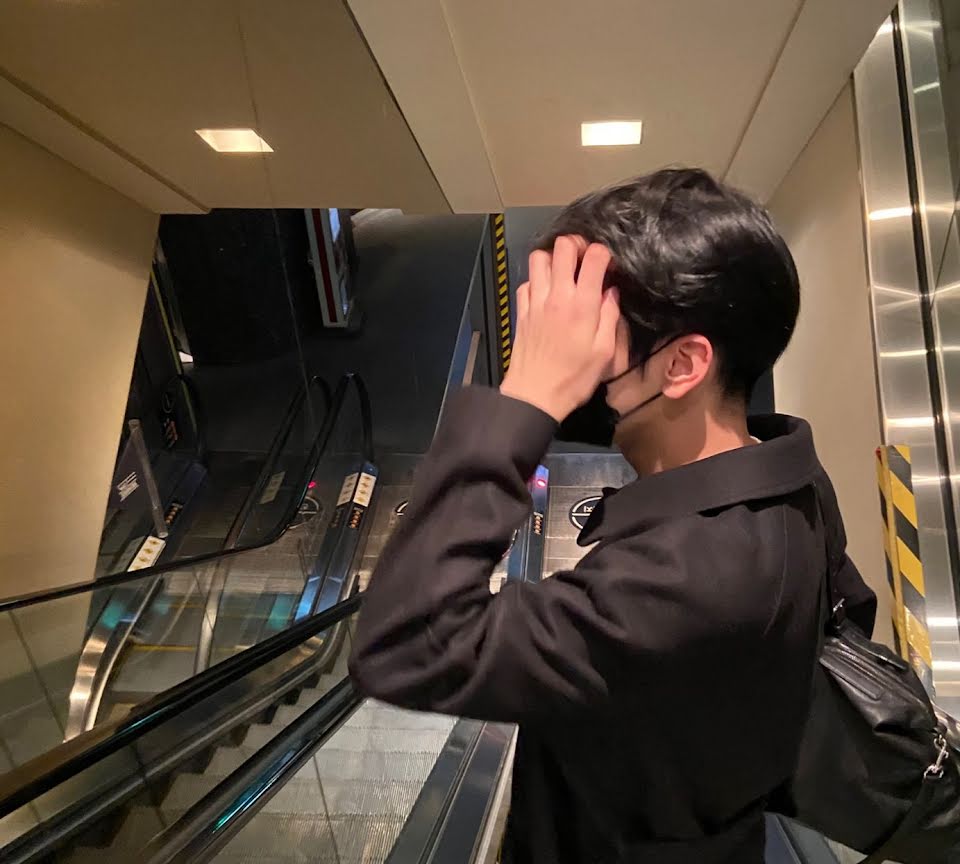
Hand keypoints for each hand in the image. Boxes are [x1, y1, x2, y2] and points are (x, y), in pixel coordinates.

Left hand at [500, 236, 619, 421]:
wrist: (534, 395)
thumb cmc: (574, 378)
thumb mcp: (605, 353)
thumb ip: (610, 317)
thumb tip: (611, 293)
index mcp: (583, 304)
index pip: (594, 257)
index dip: (604, 254)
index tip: (609, 266)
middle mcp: (557, 295)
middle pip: (563, 247)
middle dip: (577, 245)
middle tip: (585, 259)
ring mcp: (536, 301)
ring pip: (539, 258)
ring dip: (554, 258)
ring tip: (565, 272)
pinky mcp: (522, 310)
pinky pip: (527, 281)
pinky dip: (538, 280)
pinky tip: (547, 293)